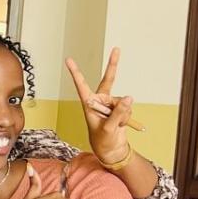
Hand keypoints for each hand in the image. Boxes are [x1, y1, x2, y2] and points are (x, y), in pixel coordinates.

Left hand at [65, 50, 137, 165]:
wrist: (112, 149)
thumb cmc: (103, 141)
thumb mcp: (108, 129)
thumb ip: (118, 113)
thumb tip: (129, 97)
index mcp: (88, 104)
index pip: (81, 85)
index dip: (76, 73)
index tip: (69, 59)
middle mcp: (99, 101)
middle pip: (109, 80)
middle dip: (113, 65)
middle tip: (117, 49)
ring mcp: (110, 103)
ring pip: (122, 101)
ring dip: (122, 113)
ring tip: (114, 125)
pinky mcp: (119, 107)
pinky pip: (127, 107)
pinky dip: (127, 116)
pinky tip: (121, 124)